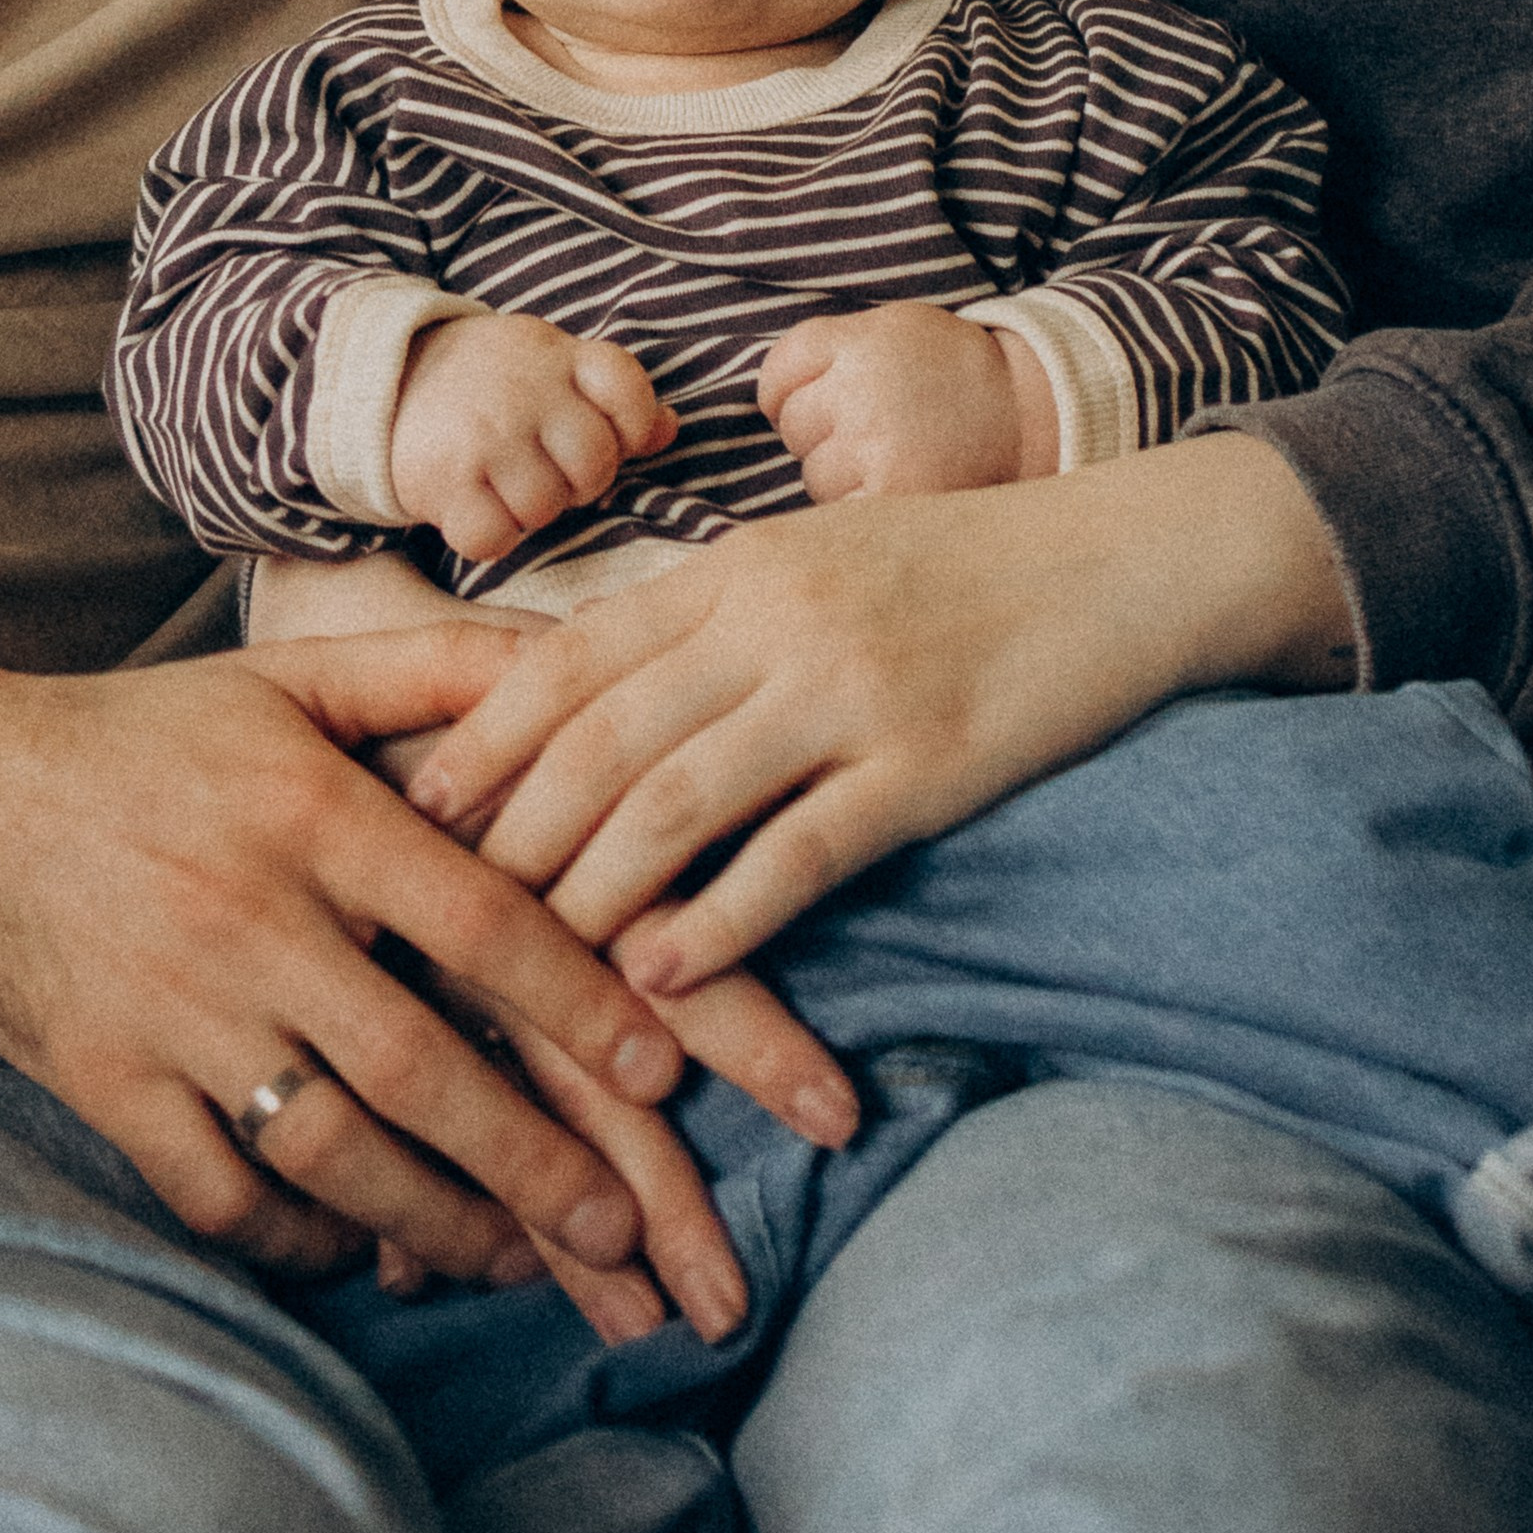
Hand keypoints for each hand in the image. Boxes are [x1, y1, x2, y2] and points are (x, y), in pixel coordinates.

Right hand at [0, 624, 780, 1329]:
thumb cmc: (149, 733)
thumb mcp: (296, 675)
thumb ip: (442, 667)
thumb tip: (579, 650)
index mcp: (313, 815)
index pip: (477, 920)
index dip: (576, 1000)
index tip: (661, 1073)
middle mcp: (250, 920)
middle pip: (418, 1067)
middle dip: (532, 1162)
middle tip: (623, 1231)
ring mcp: (172, 1014)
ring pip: (330, 1149)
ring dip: (438, 1221)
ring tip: (521, 1263)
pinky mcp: (103, 1083)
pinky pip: (217, 1190)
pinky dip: (298, 1237)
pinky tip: (363, 1253)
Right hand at [391, 315, 674, 568]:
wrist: (387, 376)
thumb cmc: (489, 381)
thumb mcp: (551, 366)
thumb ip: (612, 395)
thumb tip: (669, 429)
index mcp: (559, 357)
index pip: (627, 389)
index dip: (632, 425)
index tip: (608, 433)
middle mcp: (526, 392)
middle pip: (594, 465)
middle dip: (578, 481)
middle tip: (545, 470)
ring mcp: (486, 435)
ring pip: (546, 508)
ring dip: (530, 510)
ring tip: (505, 484)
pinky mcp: (445, 477)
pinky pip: (494, 537)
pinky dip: (489, 535)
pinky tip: (476, 506)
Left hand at [404, 432, 1354, 992]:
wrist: (1123, 562)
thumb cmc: (960, 567)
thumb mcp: (818, 556)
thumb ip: (713, 612)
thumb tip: (595, 688)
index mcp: (738, 565)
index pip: (574, 655)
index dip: (484, 736)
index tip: (410, 806)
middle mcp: (778, 618)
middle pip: (601, 737)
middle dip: (508, 833)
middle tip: (438, 915)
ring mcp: (850, 691)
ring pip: (676, 800)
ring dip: (588, 892)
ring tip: (528, 964)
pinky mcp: (923, 766)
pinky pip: (796, 853)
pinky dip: (715, 921)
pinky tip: (660, 976)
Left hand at [758, 303, 1056, 498]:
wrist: (1026, 415)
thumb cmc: (951, 374)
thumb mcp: (893, 329)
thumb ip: (829, 349)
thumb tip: (763, 398)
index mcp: (860, 342)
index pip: (778, 374)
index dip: (792, 392)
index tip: (827, 399)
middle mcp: (862, 390)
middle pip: (794, 426)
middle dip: (823, 433)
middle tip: (878, 428)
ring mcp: (875, 448)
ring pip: (814, 475)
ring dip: (842, 475)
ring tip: (896, 457)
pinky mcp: (892, 497)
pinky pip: (840, 511)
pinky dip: (863, 507)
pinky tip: (899, 487)